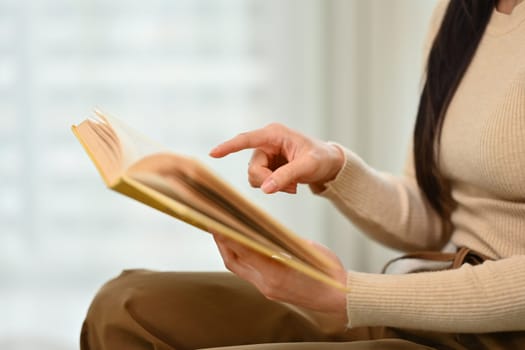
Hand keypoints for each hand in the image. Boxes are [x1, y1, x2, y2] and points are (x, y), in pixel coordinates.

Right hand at [209, 123, 343, 193]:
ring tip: (293, 185)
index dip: (229, 147)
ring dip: (272, 185)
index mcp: (274, 134)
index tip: (213, 153)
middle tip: (289, 188)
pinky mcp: (268, 166)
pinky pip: (262, 181)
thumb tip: (265, 189)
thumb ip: (286, 176)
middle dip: (267, 181)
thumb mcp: (307, 166)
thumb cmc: (322, 159)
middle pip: (252, 167)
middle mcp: (267, 142)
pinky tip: (290, 185)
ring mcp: (266, 155)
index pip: (247, 139)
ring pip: (255, 176)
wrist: (329, 164)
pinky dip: (274, 187)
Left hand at [213, 233, 348, 332]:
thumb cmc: (327, 272)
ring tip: (223, 232)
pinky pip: (249, 273)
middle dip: (222, 242)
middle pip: (234, 262)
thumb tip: (262, 228)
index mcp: (277, 273)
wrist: (338, 297)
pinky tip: (242, 246)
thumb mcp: (306, 248)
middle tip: (214, 223)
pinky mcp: (269, 291)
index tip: (217, 222)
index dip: (228, 236)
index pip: (245, 252)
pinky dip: (242, 258)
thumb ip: (282, 240)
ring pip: (239, 268)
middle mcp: (267, 284)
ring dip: (229, 250)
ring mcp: (267, 289)